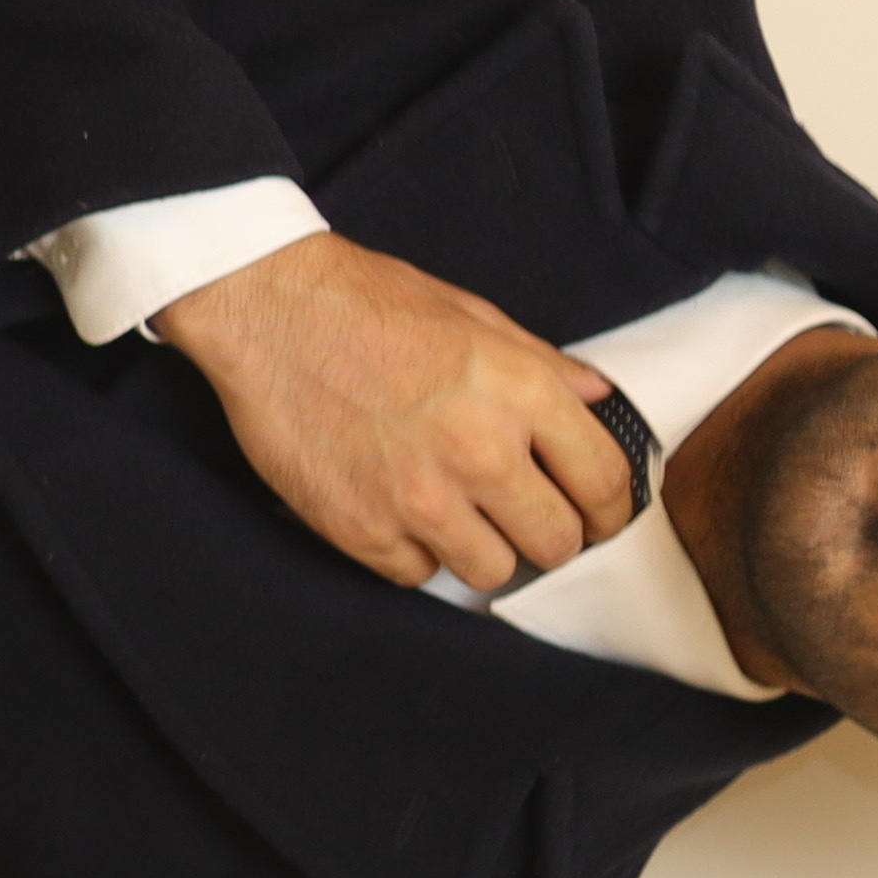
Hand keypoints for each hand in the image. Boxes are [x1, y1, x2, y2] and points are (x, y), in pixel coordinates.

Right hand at [150, 230, 640, 592]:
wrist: (265, 310)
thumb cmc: (365, 304)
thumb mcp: (470, 315)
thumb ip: (540, 364)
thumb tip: (596, 399)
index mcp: (519, 390)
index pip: (604, 482)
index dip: (613, 511)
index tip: (600, 519)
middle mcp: (478, 451)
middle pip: (556, 542)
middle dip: (552, 537)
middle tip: (530, 523)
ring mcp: (418, 497)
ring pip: (491, 571)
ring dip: (484, 549)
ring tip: (461, 519)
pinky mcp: (361, 528)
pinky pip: (417, 574)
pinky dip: (415, 551)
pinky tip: (400, 512)